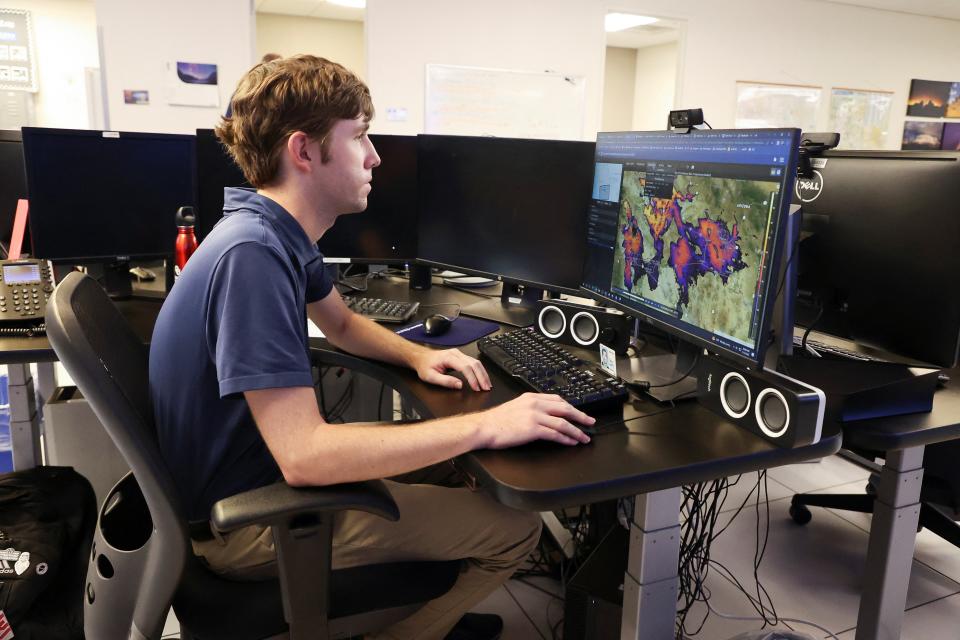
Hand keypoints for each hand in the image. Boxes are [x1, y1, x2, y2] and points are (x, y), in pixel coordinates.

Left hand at [412, 348, 491, 390]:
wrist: (421, 357)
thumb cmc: (425, 366)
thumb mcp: (431, 377)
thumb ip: (446, 381)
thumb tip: (459, 385)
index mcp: (448, 357)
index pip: (465, 367)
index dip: (472, 378)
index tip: (476, 388)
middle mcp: (456, 353)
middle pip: (474, 364)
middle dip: (482, 377)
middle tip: (486, 388)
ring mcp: (459, 354)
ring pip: (476, 362)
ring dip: (483, 374)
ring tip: (487, 385)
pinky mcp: (461, 356)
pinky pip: (474, 362)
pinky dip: (480, 371)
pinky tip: (483, 377)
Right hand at [476, 393, 593, 447]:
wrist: (483, 427)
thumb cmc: (495, 421)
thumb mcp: (515, 407)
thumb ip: (529, 409)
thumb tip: (543, 417)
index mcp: (530, 397)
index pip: (557, 399)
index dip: (570, 407)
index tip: (578, 412)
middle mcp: (534, 404)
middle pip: (564, 408)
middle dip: (580, 416)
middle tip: (590, 422)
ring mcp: (534, 416)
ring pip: (563, 422)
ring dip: (576, 431)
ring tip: (584, 437)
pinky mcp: (533, 429)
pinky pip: (555, 433)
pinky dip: (566, 438)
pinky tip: (571, 442)